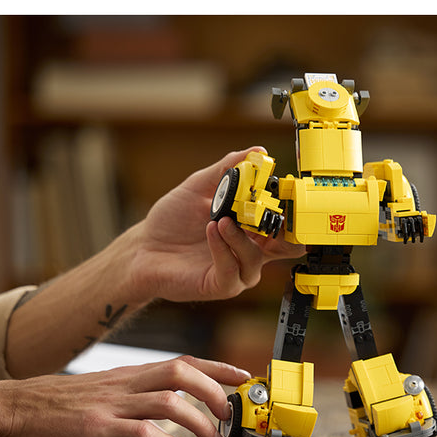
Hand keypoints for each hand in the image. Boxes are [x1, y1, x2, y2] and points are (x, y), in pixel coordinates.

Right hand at [0, 356, 249, 436]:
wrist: (14, 407)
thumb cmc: (60, 402)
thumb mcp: (105, 387)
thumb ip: (136, 390)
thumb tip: (168, 399)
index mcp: (131, 373)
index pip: (183, 361)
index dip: (216, 366)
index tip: (243, 376)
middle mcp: (127, 382)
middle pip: (181, 372)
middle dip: (214, 390)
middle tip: (230, 413)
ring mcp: (114, 403)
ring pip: (169, 401)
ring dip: (199, 421)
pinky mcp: (99, 427)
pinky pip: (143, 433)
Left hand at [128, 147, 305, 301]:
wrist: (143, 247)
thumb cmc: (172, 221)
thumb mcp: (200, 186)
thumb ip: (227, 169)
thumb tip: (256, 151)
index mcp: (253, 229)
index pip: (287, 225)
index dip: (292, 210)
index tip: (282, 191)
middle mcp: (251, 251)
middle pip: (289, 248)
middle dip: (282, 229)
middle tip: (266, 209)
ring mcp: (238, 270)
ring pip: (256, 258)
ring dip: (239, 236)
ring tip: (220, 220)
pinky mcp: (221, 285)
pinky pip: (232, 270)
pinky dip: (223, 248)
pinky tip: (210, 231)